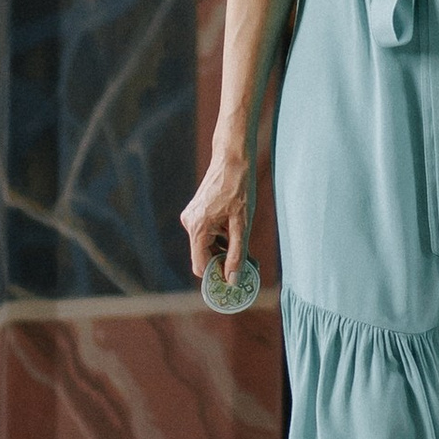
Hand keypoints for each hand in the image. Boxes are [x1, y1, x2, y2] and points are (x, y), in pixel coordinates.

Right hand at [181, 140, 253, 282]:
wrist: (232, 157)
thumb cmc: (238, 187)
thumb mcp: (242, 223)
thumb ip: (237, 254)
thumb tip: (233, 279)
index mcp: (198, 228)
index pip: (201, 266)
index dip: (217, 276)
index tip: (235, 281)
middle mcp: (190, 223)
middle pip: (204, 256)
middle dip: (224, 264)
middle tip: (249, 268)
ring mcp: (191, 216)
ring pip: (206, 245)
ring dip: (224, 251)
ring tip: (248, 254)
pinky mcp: (197, 211)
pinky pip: (207, 233)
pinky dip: (221, 239)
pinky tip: (238, 237)